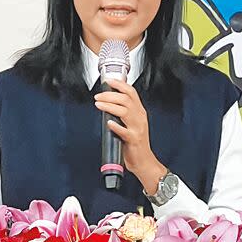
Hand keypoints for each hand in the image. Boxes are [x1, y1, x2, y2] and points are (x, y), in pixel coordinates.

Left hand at [94, 79, 166, 194]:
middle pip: (126, 99)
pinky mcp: (134, 140)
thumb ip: (123, 112)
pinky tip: (108, 123)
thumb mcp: (131, 123)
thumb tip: (107, 102)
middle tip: (98, 96)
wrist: (143, 161)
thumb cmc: (135, 142)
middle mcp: (140, 117)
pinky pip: (124, 131)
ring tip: (99, 104)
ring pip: (124, 111)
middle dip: (110, 95)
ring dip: (109, 106)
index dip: (120, 84)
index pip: (131, 92)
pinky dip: (116, 126)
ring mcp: (137, 128)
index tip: (108, 81)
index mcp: (139, 112)